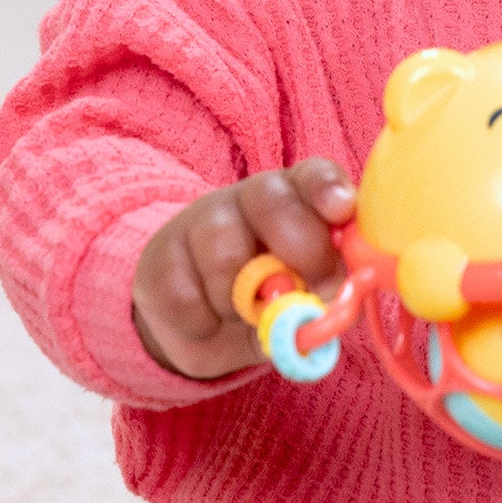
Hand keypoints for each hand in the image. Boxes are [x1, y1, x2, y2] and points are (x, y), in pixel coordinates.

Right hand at [133, 159, 356, 378]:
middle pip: (271, 201)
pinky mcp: (159, 259)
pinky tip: (207, 323)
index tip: (341, 211)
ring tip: (244, 315)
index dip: (328, 189)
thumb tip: (342, 301)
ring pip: (225, 252)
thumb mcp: (306, 299)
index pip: (314, 175)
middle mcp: (249, 198)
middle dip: (300, 249)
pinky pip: (184, 295)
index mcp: (296, 198)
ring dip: (243, 300)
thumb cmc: (270, 303)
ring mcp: (199, 222)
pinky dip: (203, 322)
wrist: (201, 327)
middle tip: (307, 292)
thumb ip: (328, 294)